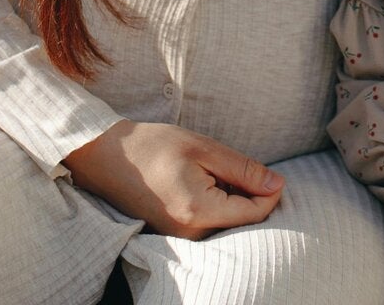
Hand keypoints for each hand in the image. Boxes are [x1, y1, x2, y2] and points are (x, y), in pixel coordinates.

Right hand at [63, 120, 284, 238]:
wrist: (106, 157)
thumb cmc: (154, 146)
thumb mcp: (203, 148)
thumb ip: (243, 169)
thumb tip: (277, 185)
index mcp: (199, 211)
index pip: (255, 213)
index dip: (271, 192)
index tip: (271, 172)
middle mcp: (191, 233)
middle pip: (242, 222)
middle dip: (250, 195)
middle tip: (239, 168)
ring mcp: (180, 237)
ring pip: (226, 223)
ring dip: (232, 199)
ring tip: (214, 172)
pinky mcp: (174, 233)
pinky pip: (209, 224)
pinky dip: (216, 205)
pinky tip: (202, 183)